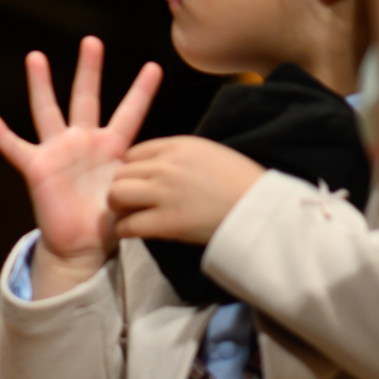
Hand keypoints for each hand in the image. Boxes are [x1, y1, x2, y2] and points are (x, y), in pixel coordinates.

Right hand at [0, 36, 162, 294]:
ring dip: (41, 84)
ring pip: (48, 111)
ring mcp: (58, 152)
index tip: (155, 67)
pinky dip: (1, 135)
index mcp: (112, 147)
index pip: (130, 113)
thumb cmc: (109, 222)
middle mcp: (83, 142)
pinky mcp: (38, 168)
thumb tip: (159, 171)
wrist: (83, 246)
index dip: (142, 91)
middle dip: (89, 70)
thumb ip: (143, 177)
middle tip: (92, 41)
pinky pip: (16, 149)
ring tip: (35, 56)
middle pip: (86, 98)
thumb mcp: (134, 194)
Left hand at [108, 136, 264, 242]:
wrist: (262, 210)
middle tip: (129, 203)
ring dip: (118, 208)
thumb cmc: (244, 184)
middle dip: (121, 188)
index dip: (131, 170)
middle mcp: (167, 166)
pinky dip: (125, 230)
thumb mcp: (212, 154)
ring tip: (130, 216)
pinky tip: (133, 233)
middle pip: (119, 173)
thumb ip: (182, 157)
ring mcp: (165, 193)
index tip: (138, 183)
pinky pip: (128, 225)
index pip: (133, 153)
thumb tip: (160, 166)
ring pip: (116, 195)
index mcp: (179, 146)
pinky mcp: (167, 222)